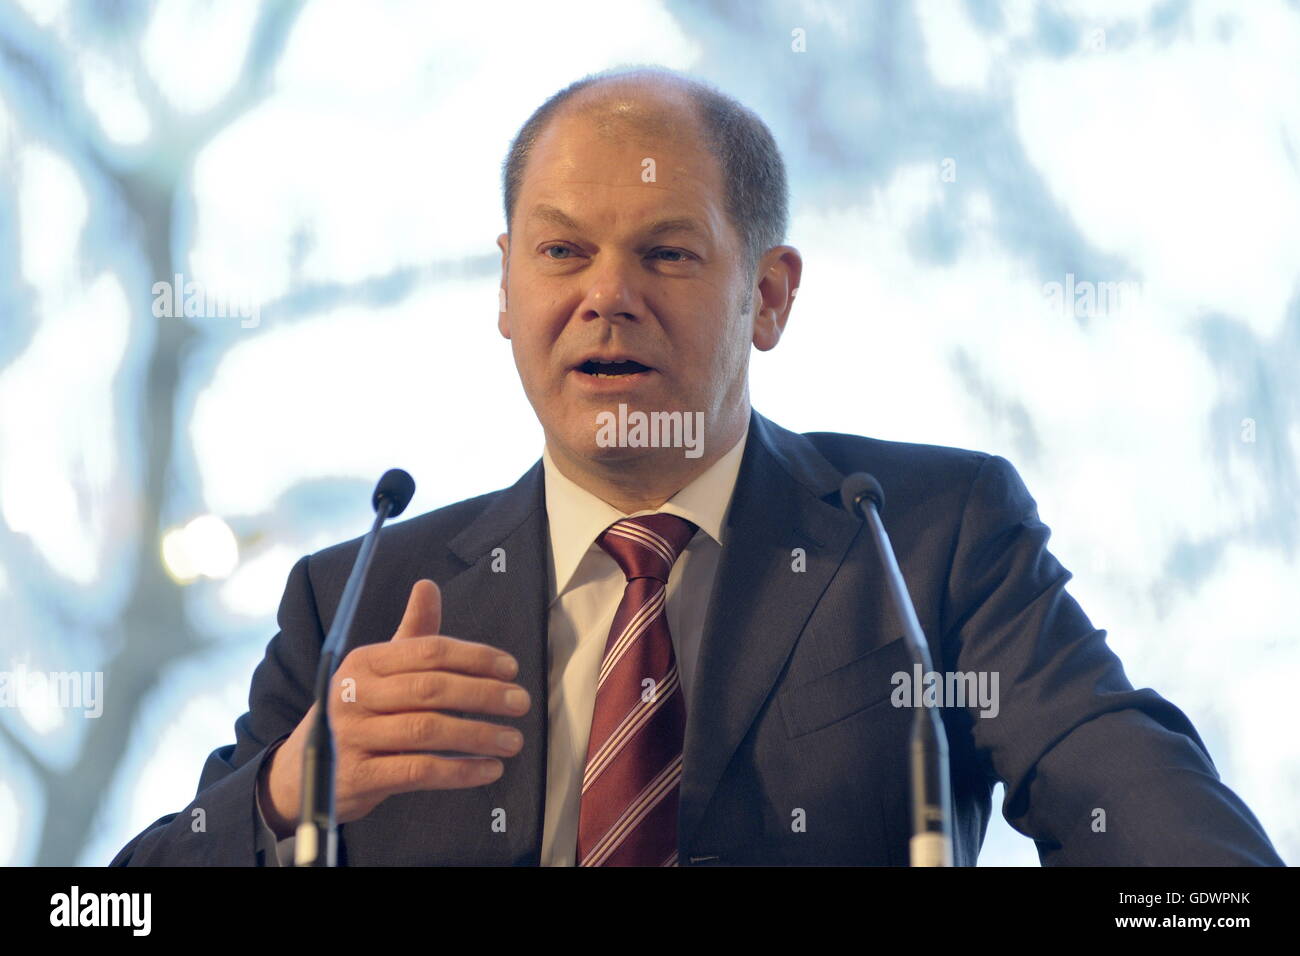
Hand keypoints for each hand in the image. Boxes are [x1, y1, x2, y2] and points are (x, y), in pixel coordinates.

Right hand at [258, 579, 529, 838]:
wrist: (302, 772)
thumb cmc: (357, 712)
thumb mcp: (379, 671)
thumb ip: (412, 633)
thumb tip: (428, 585)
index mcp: (364, 661)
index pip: (428, 651)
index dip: (474, 657)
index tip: (511, 669)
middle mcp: (354, 694)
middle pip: (431, 689)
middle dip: (483, 694)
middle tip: (521, 702)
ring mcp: (352, 736)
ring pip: (427, 730)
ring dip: (478, 735)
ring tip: (513, 740)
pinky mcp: (357, 776)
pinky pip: (419, 771)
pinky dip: (459, 771)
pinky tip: (488, 770)